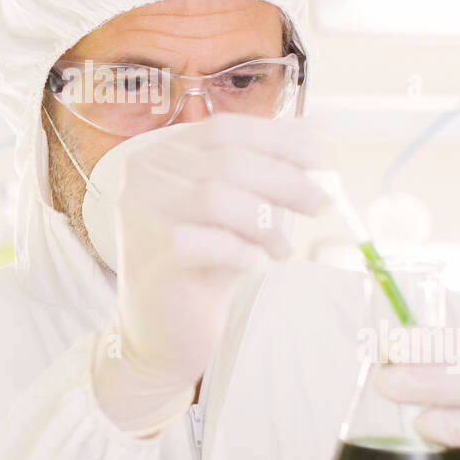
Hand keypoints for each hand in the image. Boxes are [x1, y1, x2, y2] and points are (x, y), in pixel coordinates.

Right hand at [92, 112, 329, 435]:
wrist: (168, 331)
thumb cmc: (207, 263)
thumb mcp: (239, 207)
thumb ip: (265, 168)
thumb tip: (316, 132)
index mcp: (162, 152)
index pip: (224, 129)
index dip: (278, 140)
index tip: (322, 160)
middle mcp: (142, 175)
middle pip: (227, 161)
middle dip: (285, 181)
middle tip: (320, 204)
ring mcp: (138, 214)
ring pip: (215, 198)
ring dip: (264, 222)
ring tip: (282, 248)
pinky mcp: (147, 257)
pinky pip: (203, 242)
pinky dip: (239, 251)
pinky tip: (254, 264)